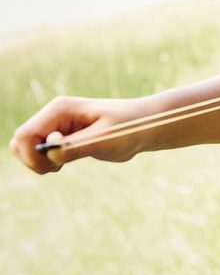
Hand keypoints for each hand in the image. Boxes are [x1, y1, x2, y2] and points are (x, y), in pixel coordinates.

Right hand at [9, 96, 148, 173]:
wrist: (146, 125)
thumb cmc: (130, 127)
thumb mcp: (105, 139)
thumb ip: (75, 146)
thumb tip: (49, 153)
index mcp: (61, 109)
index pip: (24, 135)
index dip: (33, 155)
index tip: (59, 163)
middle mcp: (54, 115)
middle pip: (20, 142)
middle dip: (33, 160)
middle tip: (60, 165)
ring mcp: (56, 125)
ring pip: (26, 149)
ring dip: (39, 162)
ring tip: (64, 162)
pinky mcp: (62, 136)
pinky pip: (39, 153)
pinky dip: (47, 162)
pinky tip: (66, 160)